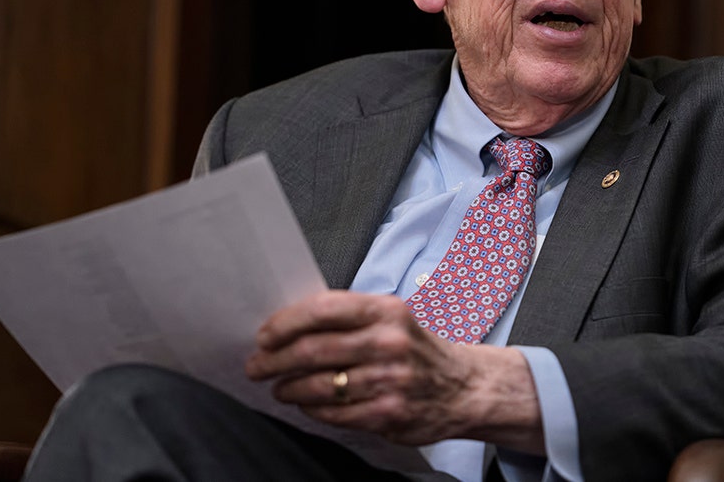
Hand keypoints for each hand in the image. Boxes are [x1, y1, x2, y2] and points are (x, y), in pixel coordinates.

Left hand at [245, 289, 543, 450]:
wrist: (466, 387)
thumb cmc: (418, 349)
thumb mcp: (393, 318)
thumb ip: (349, 318)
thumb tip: (290, 324)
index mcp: (386, 310)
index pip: (322, 310)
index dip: (284, 323)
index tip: (264, 336)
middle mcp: (389, 343)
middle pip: (313, 350)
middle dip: (274, 360)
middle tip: (257, 366)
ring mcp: (390, 380)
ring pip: (318, 386)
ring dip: (289, 388)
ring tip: (280, 388)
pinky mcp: (389, 413)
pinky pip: (334, 413)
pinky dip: (312, 410)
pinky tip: (307, 405)